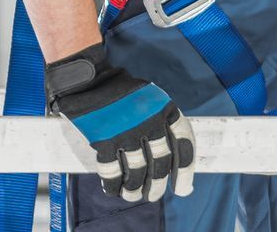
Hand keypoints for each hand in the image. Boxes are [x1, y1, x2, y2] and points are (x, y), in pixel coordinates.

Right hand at [47, 42, 195, 202]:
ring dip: (136, 189)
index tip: (184, 188)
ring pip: (138, 171)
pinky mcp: (104, 141)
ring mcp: (126, 132)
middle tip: (155, 196)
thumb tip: (174, 162)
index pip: (184, 143)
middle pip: (161, 162)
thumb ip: (164, 124)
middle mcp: (149, 121)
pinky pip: (112, 172)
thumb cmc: (124, 93)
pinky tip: (115, 190)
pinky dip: (114, 186)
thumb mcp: (152, 100)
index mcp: (165, 108)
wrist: (90, 81)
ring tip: (134, 195)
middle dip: (159, 185)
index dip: (186, 170)